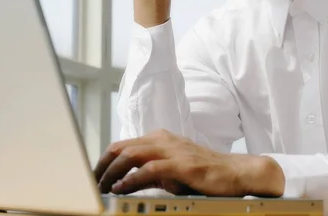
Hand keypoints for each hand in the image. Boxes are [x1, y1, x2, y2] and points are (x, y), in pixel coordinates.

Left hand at [94, 129, 284, 197]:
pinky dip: (130, 179)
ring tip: (101, 188)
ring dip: (111, 173)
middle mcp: (162, 140)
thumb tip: (125, 182)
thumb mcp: (172, 170)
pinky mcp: (181, 165)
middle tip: (91, 183)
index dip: (104, 160)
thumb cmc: (204, 172)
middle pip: (121, 148)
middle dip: (101, 166)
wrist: (236, 172)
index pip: (122, 145)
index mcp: (158, 138)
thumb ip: (149, 172)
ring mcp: (171, 150)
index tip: (93, 176)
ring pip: (130, 155)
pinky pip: (148, 170)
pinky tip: (121, 189)